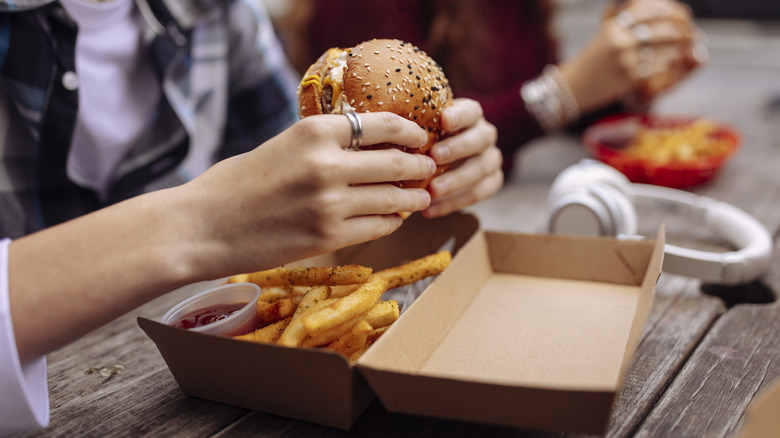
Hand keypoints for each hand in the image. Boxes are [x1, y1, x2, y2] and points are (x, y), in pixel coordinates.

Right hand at [179, 112, 436, 277]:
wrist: (203, 226)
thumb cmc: (236, 184)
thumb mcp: (281, 145)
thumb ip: (323, 144)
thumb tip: (369, 145)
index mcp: (313, 131)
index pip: (382, 124)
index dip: (410, 131)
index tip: (420, 137)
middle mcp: (326, 164)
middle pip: (396, 162)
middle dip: (421, 166)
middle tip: (429, 169)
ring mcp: (330, 203)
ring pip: (394, 198)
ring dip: (413, 197)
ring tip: (421, 196)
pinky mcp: (328, 237)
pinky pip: (379, 226)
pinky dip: (392, 221)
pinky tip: (394, 218)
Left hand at [423, 98, 502, 217]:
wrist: (439, 162)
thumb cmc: (424, 140)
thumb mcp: (421, 130)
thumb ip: (414, 126)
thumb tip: (388, 124)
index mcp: (471, 115)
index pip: (471, 110)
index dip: (460, 115)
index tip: (444, 120)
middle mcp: (485, 135)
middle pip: (480, 139)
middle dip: (457, 149)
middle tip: (434, 157)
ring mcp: (491, 158)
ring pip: (481, 169)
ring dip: (455, 181)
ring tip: (431, 191)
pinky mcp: (492, 181)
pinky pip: (478, 194)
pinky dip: (453, 203)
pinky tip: (430, 210)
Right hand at [560, 0, 704, 111]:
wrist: (572, 87)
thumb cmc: (588, 62)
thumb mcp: (601, 36)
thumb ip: (616, 20)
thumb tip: (627, 3)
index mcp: (614, 28)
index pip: (646, 12)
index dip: (665, 12)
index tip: (677, 14)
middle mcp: (620, 42)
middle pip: (659, 31)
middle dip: (677, 32)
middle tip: (687, 33)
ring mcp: (625, 61)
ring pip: (661, 51)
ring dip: (676, 49)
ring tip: (684, 48)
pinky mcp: (629, 78)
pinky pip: (656, 69)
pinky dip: (667, 65)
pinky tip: (672, 64)